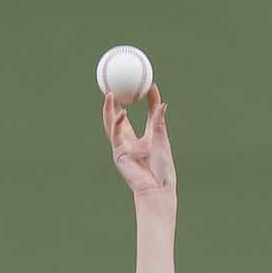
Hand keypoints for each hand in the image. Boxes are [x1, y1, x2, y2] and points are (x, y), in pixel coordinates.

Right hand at [102, 85, 175, 199]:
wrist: (158, 188)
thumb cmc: (162, 169)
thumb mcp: (161, 138)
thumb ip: (158, 119)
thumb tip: (162, 101)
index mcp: (139, 140)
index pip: (134, 117)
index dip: (137, 101)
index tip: (142, 85)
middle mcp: (128, 143)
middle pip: (116, 119)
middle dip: (113, 103)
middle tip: (114, 84)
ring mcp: (121, 148)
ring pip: (111, 125)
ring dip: (109, 109)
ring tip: (110, 93)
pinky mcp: (118, 154)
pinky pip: (116, 135)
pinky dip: (118, 123)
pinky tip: (122, 112)